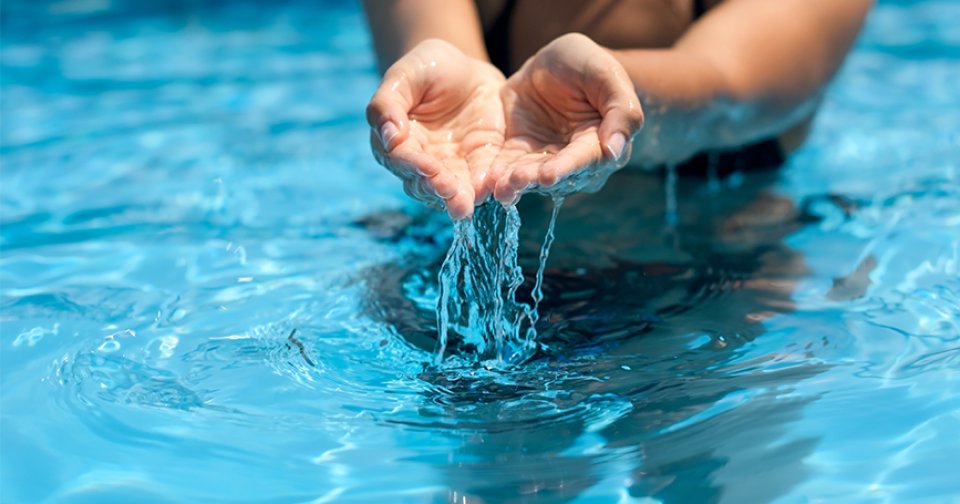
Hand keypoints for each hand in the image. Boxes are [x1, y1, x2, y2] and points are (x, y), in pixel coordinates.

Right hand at [366, 39, 505, 218]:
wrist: (467, 69)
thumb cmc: (427, 67)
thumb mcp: (405, 74)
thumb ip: (388, 103)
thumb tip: (389, 137)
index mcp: (395, 141)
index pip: (400, 158)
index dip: (413, 165)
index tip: (427, 168)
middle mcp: (420, 161)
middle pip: (423, 182)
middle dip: (436, 188)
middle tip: (450, 192)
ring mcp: (449, 167)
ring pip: (449, 190)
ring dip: (457, 198)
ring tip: (466, 204)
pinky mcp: (478, 166)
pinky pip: (481, 181)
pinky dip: (485, 188)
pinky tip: (491, 191)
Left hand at [492, 33, 643, 203]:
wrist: (552, 61)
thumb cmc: (586, 64)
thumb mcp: (605, 74)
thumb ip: (621, 110)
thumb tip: (615, 151)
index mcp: (600, 142)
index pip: (585, 160)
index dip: (567, 168)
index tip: (548, 175)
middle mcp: (574, 160)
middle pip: (555, 176)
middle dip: (534, 179)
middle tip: (516, 180)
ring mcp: (544, 160)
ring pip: (530, 177)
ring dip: (515, 183)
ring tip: (501, 186)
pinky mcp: (518, 156)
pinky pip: (506, 169)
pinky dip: (497, 176)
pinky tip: (486, 181)